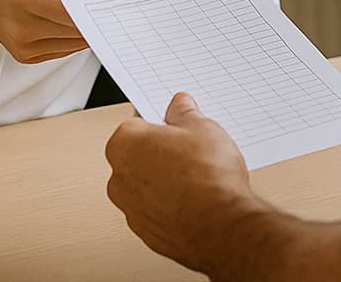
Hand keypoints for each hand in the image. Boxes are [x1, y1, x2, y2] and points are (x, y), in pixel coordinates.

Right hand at [0, 0, 127, 61]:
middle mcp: (21, 26)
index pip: (80, 12)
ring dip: (88, 25)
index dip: (105, 6)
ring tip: (87, 1)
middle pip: (80, 30)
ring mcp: (21, 45)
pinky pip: (64, 49)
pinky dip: (73, 33)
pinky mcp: (24, 55)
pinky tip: (68, 14)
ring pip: (76, 43)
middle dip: (100, 15)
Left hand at [105, 92, 267, 273]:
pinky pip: (157, 211)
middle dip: (161, 152)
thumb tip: (180, 106)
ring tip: (198, 178)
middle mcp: (119, 178)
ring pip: (147, 187)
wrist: (222, 225)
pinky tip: (196, 200)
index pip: (137, 123)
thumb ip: (184, 113)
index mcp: (124, 144)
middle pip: (139, 156)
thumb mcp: (202, 127)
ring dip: (165, 181)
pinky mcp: (147, 233)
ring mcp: (131, 210)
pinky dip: (171, 206)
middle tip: (191, 150)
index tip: (176, 124)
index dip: (162, 123)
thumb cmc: (208, 178)